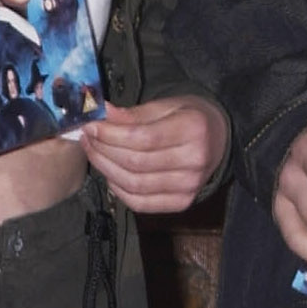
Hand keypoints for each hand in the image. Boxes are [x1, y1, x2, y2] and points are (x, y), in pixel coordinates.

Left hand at [84, 93, 229, 213]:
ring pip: (134, 184)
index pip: (142, 138)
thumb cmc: (191, 118)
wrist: (219, 140)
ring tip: (94, 152)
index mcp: (193, 129)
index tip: (90, 126)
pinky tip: (110, 174)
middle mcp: (195, 160)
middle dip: (103, 150)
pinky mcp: (182, 202)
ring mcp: (190, 186)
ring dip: (106, 169)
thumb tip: (101, 114)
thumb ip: (134, 113)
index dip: (110, 135)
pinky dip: (118, 190)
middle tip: (87, 137)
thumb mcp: (168, 105)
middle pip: (135, 162)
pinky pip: (141, 202)